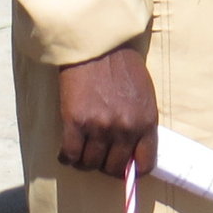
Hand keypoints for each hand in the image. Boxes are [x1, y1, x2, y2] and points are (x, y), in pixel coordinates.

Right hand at [57, 44, 156, 175]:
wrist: (95, 42)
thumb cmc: (121, 64)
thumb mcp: (143, 94)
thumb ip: (140, 123)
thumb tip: (132, 153)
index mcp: (146, 122)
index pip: (145, 164)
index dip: (132, 170)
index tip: (123, 167)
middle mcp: (125, 128)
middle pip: (114, 168)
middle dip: (105, 165)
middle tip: (98, 155)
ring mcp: (100, 126)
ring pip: (90, 164)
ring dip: (85, 161)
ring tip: (81, 150)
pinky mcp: (75, 121)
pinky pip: (70, 155)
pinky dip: (66, 157)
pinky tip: (66, 152)